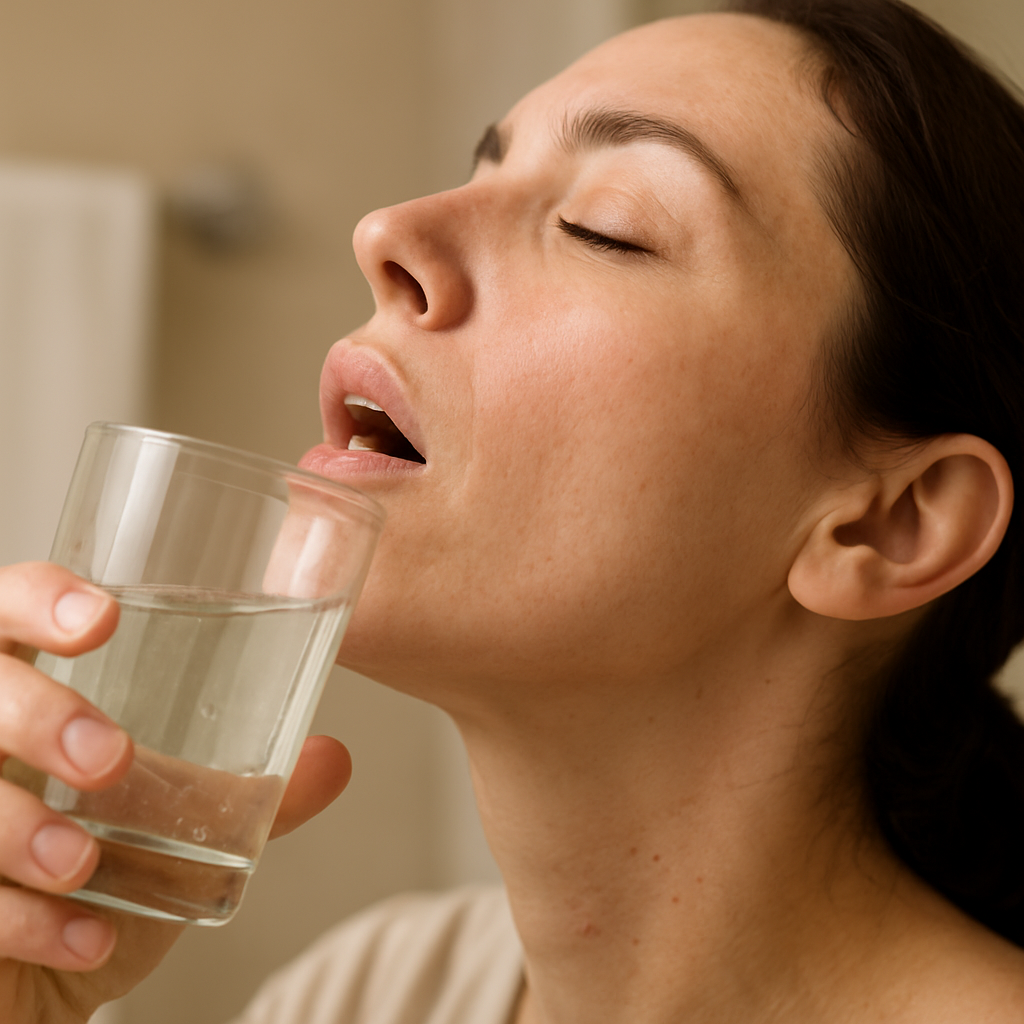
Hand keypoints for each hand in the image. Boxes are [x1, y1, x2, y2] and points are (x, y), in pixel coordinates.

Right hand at [0, 563, 351, 1023]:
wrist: (42, 980)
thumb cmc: (97, 877)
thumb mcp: (173, 827)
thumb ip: (241, 792)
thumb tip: (332, 757)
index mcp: (25, 697)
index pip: (6, 611)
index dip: (39, 601)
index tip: (104, 621)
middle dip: (38, 717)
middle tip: (112, 760)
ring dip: (23, 831)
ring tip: (85, 866)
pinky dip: (25, 925)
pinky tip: (87, 939)